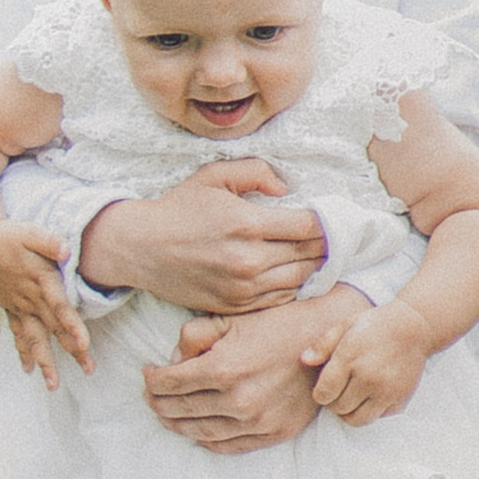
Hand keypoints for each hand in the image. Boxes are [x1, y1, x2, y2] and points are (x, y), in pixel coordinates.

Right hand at [0, 216, 93, 388]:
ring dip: (45, 361)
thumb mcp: (28, 232)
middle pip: (54, 328)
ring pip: (34, 337)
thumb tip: (67, 250)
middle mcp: (30, 298)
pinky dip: (23, 351)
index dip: (72, 324)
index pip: (59, 306)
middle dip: (71, 350)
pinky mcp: (11, 307)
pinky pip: (17, 334)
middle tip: (89, 370)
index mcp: (39, 280)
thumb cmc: (6, 236)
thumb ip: (49, 241)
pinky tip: (28, 370)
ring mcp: (19, 306)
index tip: (84, 344)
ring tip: (53, 385)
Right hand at [82, 161, 327, 314]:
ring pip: (298, 280)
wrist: (141, 248)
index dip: (328, 222)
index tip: (334, 217)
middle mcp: (248, 260)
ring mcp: (242, 288)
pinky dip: (293, 286)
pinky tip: (297, 273)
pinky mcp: (235, 305)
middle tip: (337, 236)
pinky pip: (278, 299)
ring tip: (322, 255)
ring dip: (314, 267)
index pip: (307, 226)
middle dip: (326, 245)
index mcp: (246, 224)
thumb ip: (255, 172)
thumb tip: (286, 189)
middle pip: (308, 255)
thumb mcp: (213, 176)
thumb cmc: (178, 208)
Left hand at [143, 288, 364, 453]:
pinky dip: (206, 440)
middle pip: (179, 410)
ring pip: (200, 432)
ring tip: (166, 414)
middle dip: (158, 402)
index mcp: (223, 369)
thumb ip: (194, 337)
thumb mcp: (232, 319)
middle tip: (150, 394)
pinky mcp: (274, 433)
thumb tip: (173, 361)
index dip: (152, 379)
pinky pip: (229, 445)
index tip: (147, 373)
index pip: (169, 384)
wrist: (328, 342)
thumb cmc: (278, 323)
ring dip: (177, 424)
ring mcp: (257, 421)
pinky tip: (197, 430)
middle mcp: (238, 401)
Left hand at [302, 295, 430, 427]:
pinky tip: (371, 394)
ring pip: (357, 420)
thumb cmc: (374, 326)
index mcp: (350, 358)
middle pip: (339, 408)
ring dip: (350, 412)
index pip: (324, 393)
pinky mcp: (400, 400)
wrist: (414, 328)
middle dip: (334, 402)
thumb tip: (304, 360)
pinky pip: (377, 417)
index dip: (320, 394)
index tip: (325, 387)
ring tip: (352, 396)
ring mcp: (386, 391)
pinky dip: (371, 410)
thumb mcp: (345, 325)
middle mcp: (368, 378)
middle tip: (340, 389)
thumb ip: (322, 344)